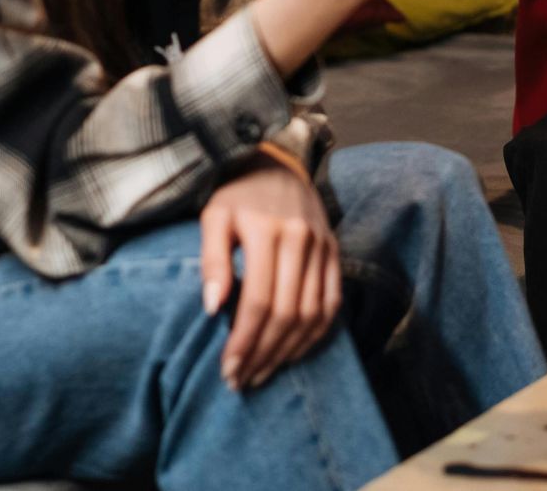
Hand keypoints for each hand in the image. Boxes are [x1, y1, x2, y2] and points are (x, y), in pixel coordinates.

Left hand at [200, 156, 339, 390]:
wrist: (278, 165)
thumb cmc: (237, 196)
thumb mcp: (214, 218)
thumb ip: (211, 261)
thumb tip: (212, 308)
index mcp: (269, 232)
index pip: (260, 301)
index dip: (244, 341)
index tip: (228, 370)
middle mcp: (302, 240)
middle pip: (287, 313)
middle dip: (264, 353)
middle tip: (242, 380)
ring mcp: (324, 248)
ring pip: (312, 314)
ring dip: (289, 351)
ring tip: (263, 373)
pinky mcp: (335, 253)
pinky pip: (332, 303)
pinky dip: (315, 334)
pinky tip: (293, 352)